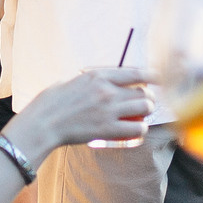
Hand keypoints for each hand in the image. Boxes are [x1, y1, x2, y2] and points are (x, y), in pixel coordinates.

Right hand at [11, 66, 150, 151]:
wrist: (43, 123)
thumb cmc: (51, 103)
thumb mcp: (71, 81)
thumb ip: (90, 81)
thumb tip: (103, 82)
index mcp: (98, 76)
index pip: (134, 73)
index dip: (151, 75)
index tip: (159, 78)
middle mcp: (107, 91)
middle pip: (143, 93)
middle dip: (147, 99)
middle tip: (144, 104)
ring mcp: (109, 110)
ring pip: (144, 109)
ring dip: (145, 114)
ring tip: (140, 117)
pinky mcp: (108, 129)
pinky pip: (137, 129)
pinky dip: (140, 129)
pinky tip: (135, 130)